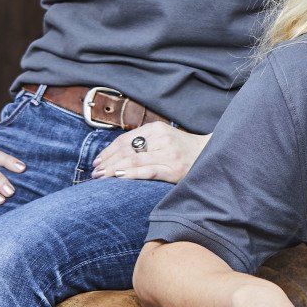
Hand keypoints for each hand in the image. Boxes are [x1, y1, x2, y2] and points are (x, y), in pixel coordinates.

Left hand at [91, 122, 207, 183]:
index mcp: (158, 129)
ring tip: (102, 177)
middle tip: (95, 172)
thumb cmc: (183, 149)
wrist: (211, 155)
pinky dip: (131, 174)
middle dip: (108, 162)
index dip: (108, 151)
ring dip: (114, 169)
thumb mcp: (164, 138)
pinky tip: (119, 177)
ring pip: (134, 160)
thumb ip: (144, 142)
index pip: (125, 139)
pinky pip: (148, 171)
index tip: (97, 161)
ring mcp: (169, 155)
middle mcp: (163, 139)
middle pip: (127, 150)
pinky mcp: (174, 170)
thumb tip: (114, 154)